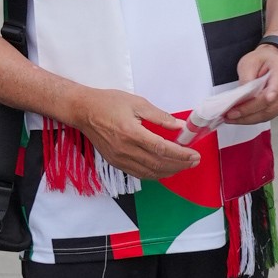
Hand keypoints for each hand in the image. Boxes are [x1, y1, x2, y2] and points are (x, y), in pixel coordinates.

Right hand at [67, 89, 199, 181]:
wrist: (83, 111)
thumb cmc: (108, 103)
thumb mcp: (137, 103)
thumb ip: (160, 116)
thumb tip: (179, 126)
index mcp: (131, 133)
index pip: (162, 149)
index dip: (181, 154)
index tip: (194, 154)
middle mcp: (125, 150)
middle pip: (158, 164)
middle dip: (180, 164)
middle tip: (194, 161)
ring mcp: (120, 159)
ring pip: (150, 172)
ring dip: (169, 171)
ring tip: (183, 166)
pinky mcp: (116, 162)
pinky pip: (139, 174)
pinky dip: (155, 174)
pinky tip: (165, 170)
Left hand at [225, 44, 277, 124]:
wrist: (269, 62)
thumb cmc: (260, 60)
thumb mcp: (249, 62)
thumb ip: (246, 78)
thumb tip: (243, 96)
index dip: (273, 91)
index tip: (268, 98)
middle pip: (269, 102)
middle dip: (248, 110)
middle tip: (231, 113)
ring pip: (268, 113)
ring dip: (248, 118)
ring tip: (231, 118)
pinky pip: (268, 116)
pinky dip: (253, 119)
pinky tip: (241, 118)